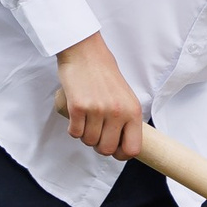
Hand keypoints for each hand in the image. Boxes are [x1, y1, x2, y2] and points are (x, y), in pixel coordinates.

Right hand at [56, 32, 143, 158]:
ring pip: (89, 141)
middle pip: (107, 149)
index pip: (132, 148)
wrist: (85, 52)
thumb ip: (126, 119)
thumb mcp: (125, 96)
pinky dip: (73, 129)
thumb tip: (122, 145)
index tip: (113, 149)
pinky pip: (74, 133)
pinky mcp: (78, 107)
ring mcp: (97, 110)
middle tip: (95, 132)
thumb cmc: (104, 74)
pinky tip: (76, 118)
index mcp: (133, 111)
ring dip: (85, 135)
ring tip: (86, 120)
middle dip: (98, 145)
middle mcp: (117, 112)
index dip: (121, 154)